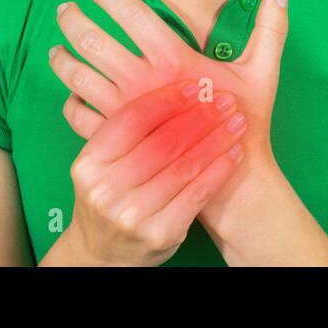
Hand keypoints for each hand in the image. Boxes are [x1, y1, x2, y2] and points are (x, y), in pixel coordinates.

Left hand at [49, 0, 291, 232]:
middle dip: (73, 20)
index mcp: (171, 58)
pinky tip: (71, 92)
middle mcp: (140, 80)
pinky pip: (76, 114)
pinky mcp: (112, 139)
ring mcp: (121, 111)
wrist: (231, 182)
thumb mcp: (262, 71)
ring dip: (62, 58)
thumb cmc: (246, 123)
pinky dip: (69, 100)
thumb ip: (271, 27)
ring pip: (77, 76)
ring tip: (56, 48)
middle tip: (65, 10)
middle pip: (91, 40)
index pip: (130, 12)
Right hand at [57, 79, 247, 265]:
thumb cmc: (110, 194)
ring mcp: (133, 214)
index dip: (167, 98)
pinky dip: (219, 170)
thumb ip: (125, 128)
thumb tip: (160, 73)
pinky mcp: (160, 234)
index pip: (133, 119)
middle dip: (200, 116)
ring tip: (237, 121)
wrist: (103, 254)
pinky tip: (234, 153)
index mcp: (90, 162)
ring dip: (216, 139)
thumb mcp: (101, 162)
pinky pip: (197, 194)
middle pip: (163, 141)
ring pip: (184, 166)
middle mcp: (107, 189)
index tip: (195, 84)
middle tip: (225, 99)